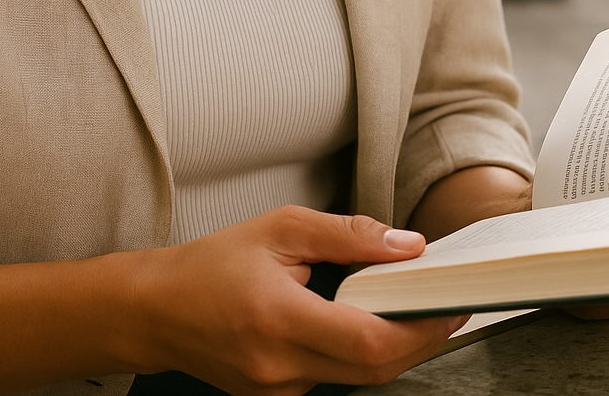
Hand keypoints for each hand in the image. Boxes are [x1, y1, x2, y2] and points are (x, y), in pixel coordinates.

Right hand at [121, 205, 467, 395]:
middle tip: (446, 305)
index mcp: (280, 319)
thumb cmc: (212, 264)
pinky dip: (358, 353)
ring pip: (357, 377)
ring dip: (391, 346)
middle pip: (374, 369)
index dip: (421, 327)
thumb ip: (346, 235)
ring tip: (410, 306)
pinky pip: (333, 378)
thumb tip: (405, 244)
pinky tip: (364, 322)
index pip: (370, 341)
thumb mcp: (280, 229)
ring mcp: (278, 392)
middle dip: (420, 339)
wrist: (157, 310)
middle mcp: (281, 368)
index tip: (451, 303)